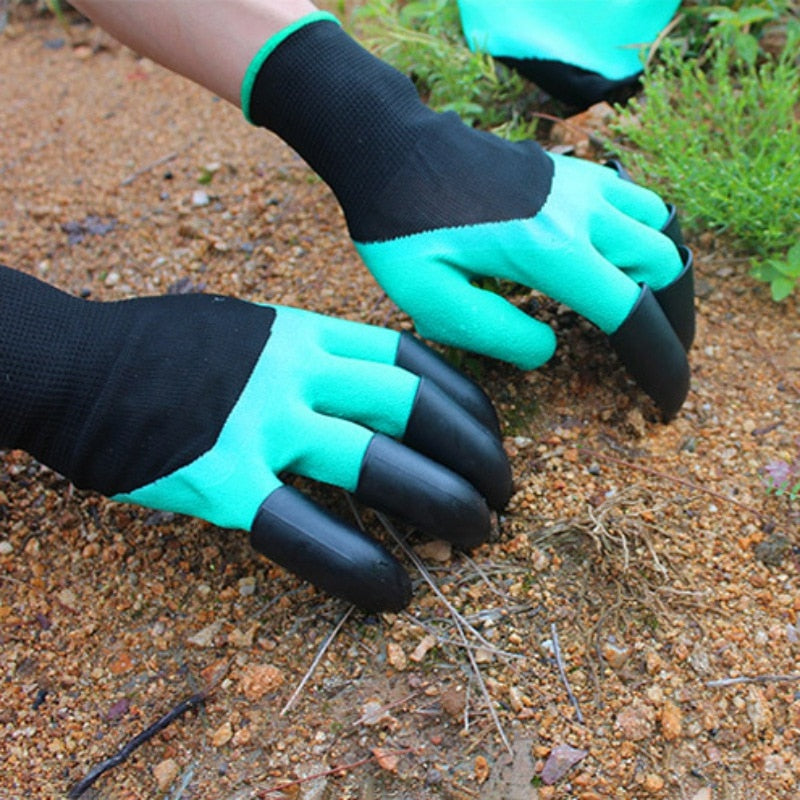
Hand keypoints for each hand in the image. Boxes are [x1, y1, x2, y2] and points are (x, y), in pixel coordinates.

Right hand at [0, 267, 510, 610]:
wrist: (74, 365)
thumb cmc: (162, 349)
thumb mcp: (249, 328)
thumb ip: (307, 351)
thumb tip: (358, 380)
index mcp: (305, 332)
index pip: (413, 360)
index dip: (467, 403)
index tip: (492, 440)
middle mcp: (294, 370)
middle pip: (414, 409)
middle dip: (475, 457)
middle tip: (503, 498)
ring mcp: (260, 423)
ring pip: (377, 465)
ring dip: (441, 505)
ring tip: (474, 539)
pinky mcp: (222, 481)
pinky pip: (307, 531)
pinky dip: (358, 567)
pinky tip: (392, 594)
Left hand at [246, 17, 693, 416]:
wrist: (392, 151)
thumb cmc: (400, 227)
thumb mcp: (429, 299)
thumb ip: (495, 334)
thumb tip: (550, 349)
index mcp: (548, 248)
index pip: (631, 309)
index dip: (657, 359)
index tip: (666, 397)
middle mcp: (578, 209)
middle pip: (663, 263)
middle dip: (667, 314)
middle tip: (647, 350)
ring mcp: (578, 182)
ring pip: (658, 223)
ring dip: (654, 267)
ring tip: (631, 305)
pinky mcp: (567, 170)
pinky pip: (631, 197)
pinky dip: (638, 231)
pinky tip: (608, 257)